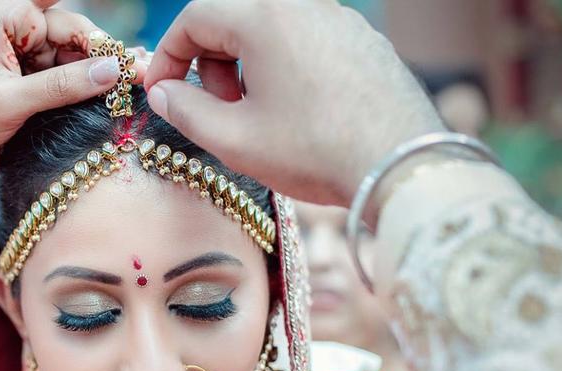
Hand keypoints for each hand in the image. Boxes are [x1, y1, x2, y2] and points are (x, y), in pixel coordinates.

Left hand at [0, 0, 136, 199]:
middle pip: (79, 36)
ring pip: (82, 60)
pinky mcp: (41, 84)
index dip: (92, 31)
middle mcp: (23, 30)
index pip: (62, 14)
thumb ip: (61, 86)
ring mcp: (33, 57)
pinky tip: (120, 96)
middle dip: (106, 56)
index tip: (123, 46)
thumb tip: (112, 71)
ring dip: (105, 75)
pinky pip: (76, 81)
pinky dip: (95, 90)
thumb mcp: (10, 102)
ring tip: (136, 87)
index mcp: (8, 17)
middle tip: (139, 74)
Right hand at [142, 0, 442, 205]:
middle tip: (214, 110)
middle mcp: (303, 3)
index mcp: (264, 16)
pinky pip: (306, 41)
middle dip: (210, 63)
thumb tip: (163, 94)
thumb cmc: (315, 151)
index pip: (194, 18)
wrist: (399, 163)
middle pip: (233, 17)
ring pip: (271, 29)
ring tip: (255, 116)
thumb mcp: (234, 140)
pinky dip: (284, 68)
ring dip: (247, 67)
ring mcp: (339, 18)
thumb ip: (185, 112)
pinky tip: (294, 114)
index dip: (168, 57)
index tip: (161, 93)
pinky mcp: (363, 39)